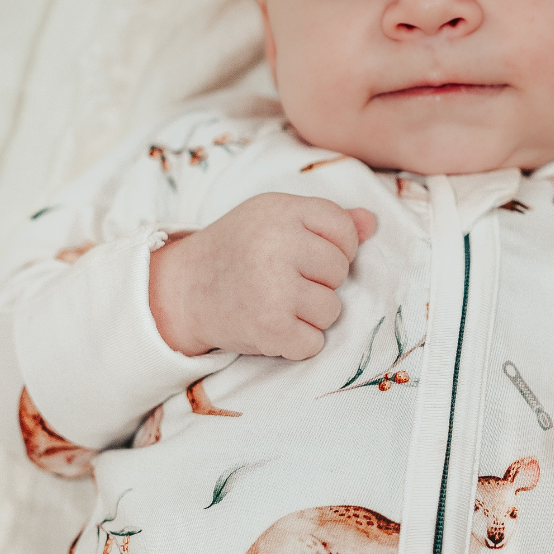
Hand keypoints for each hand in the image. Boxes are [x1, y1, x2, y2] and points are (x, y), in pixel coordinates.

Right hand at [148, 193, 375, 359]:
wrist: (182, 291)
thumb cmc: (236, 252)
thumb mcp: (273, 220)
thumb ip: (325, 220)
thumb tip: (371, 223)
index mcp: (280, 210)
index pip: (344, 227)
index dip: (337, 247)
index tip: (309, 256)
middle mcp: (277, 244)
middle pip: (341, 271)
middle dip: (320, 282)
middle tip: (283, 281)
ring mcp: (273, 287)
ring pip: (332, 310)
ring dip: (310, 316)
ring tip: (276, 303)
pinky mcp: (270, 327)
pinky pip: (314, 343)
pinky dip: (296, 343)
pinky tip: (270, 326)